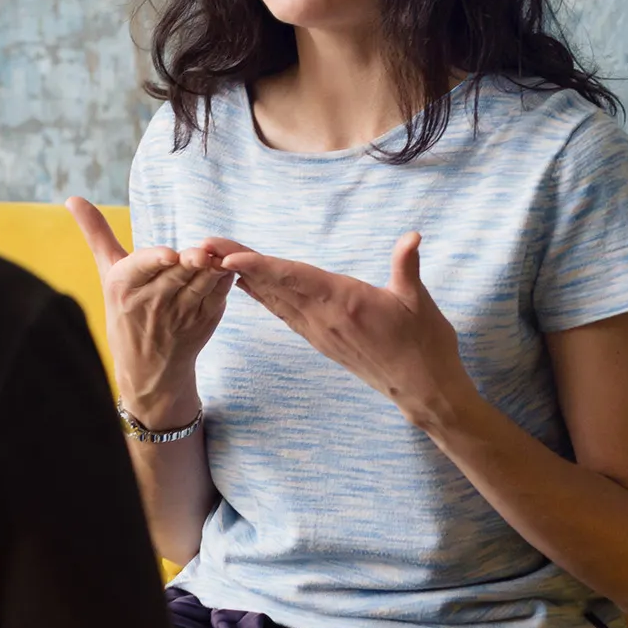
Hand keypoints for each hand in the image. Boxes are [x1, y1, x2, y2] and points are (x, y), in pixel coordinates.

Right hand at [65, 197, 234, 426]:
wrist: (147, 367)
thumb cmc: (124, 311)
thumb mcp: (107, 273)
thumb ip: (96, 233)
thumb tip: (72, 198)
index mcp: (123, 287)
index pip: (141, 268)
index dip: (156, 261)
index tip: (168, 255)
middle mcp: (150, 303)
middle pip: (176, 273)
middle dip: (191, 262)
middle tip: (203, 253)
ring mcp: (179, 315)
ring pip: (200, 284)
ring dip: (212, 269)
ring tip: (218, 255)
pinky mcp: (203, 322)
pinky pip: (218, 295)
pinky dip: (224, 280)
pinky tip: (226, 266)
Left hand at [218, 232, 475, 425]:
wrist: (422, 391)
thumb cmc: (425, 344)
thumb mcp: (419, 302)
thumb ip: (408, 267)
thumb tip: (412, 236)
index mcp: (344, 302)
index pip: (294, 279)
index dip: (260, 266)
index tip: (229, 257)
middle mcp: (322, 318)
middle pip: (271, 285)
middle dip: (235, 263)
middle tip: (202, 245)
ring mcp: (318, 330)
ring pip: (272, 298)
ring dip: (241, 276)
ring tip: (211, 258)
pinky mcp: (320, 339)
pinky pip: (282, 312)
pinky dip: (260, 294)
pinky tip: (242, 282)